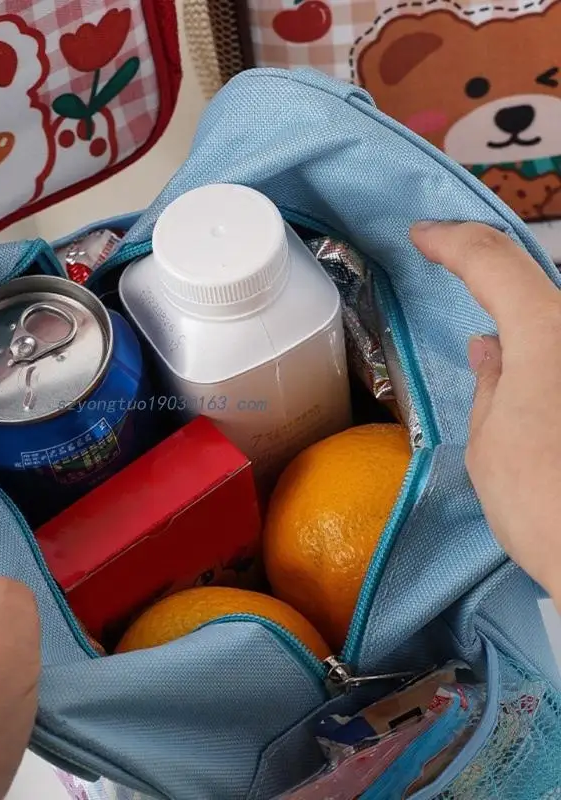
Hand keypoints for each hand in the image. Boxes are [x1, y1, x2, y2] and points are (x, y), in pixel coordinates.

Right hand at [411, 222, 560, 606]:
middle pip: (540, 279)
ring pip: (558, 317)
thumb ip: (492, 382)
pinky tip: (533, 371)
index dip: (451, 241)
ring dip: (528, 312)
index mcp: (549, 333)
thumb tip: (491, 346)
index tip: (421, 236)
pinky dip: (547, 347)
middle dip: (494, 269)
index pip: (492, 260)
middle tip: (454, 264)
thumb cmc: (546, 508)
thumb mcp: (491, 444)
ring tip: (496, 327)